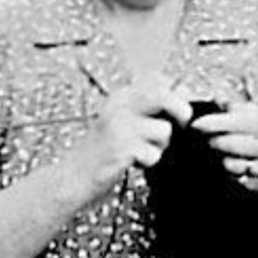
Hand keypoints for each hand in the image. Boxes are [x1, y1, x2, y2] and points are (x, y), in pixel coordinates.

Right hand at [65, 74, 191, 198]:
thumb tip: (185, 101)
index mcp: (122, 95)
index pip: (161, 80)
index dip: (179, 94)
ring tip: (141, 151)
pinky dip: (148, 162)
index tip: (178, 111)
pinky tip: (132, 162)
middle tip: (178, 126)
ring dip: (160, 146)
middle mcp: (120, 105)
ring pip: (164, 129)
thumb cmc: (101, 151)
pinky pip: (153, 154)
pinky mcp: (121, 147)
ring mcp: (120, 125)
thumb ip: (149, 109)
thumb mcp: (122, 121)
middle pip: (166, 96)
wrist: (73, 176)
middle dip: (181, 112)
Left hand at [190, 103, 257, 196]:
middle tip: (206, 139)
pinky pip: (236, 179)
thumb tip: (218, 99)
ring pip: (230, 163)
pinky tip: (238, 167)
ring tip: (226, 153)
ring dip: (222, 158)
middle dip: (214, 141)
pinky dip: (231, 173)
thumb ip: (243, 108)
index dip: (215, 123)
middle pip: (231, 143)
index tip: (196, 124)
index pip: (240, 120)